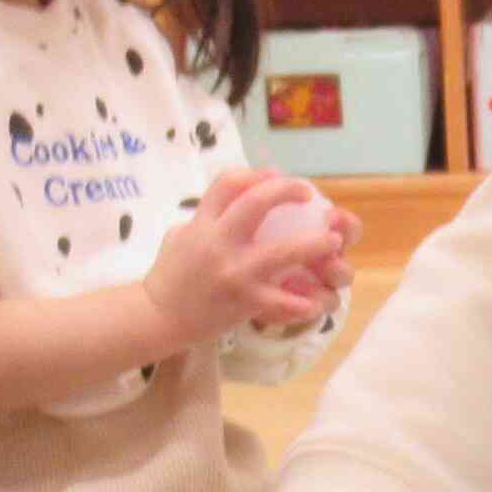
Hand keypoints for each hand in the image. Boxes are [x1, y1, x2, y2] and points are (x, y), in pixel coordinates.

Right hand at [145, 168, 352, 339]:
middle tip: (307, 193)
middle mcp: (218, 243)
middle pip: (257, 203)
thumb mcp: (179, 236)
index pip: (228, 183)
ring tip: (333, 242)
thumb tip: (231, 200)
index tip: (275, 175)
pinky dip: (303, 302)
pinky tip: (316, 301)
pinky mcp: (244, 302)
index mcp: (202, 223)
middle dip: (287, 191)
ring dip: (313, 244)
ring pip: (282, 251)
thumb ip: (204, 218)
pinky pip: (282, 301)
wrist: (158, 317)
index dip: (256, 174)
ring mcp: (234, 273)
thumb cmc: (169, 276)